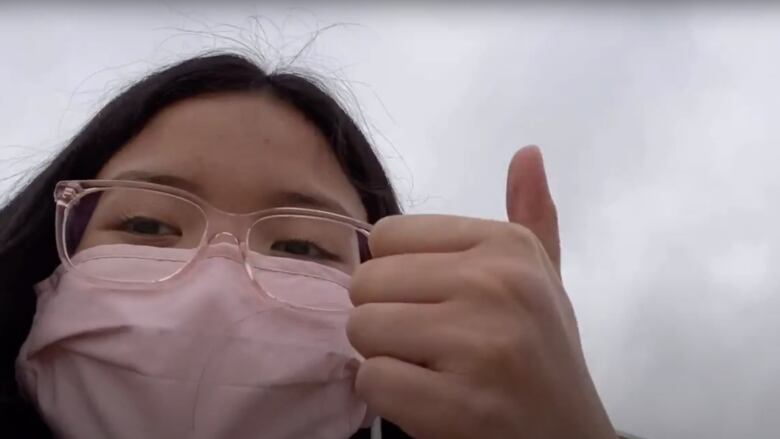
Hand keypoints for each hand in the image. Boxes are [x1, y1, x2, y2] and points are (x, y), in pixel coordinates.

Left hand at [347, 145, 616, 437]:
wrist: (568, 437)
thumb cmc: (544, 354)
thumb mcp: (544, 279)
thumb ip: (530, 217)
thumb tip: (528, 151)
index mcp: (509, 245)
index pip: (388, 235)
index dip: (398, 274)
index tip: (435, 301)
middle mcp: (495, 283)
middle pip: (366, 282)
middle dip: (385, 317)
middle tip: (430, 342)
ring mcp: (478, 344)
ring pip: (362, 329)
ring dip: (384, 357)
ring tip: (431, 369)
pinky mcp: (458, 404)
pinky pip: (371, 382)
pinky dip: (389, 397)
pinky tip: (429, 400)